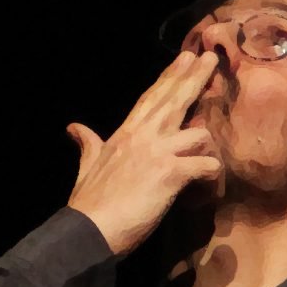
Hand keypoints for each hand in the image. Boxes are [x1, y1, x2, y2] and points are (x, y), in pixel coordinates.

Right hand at [66, 47, 224, 257]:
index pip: (151, 97)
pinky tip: (212, 179)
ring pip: (199, 133)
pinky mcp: (171, 175)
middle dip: (195, 78)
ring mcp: (159, 153)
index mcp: (125, 134)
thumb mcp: (86, 166)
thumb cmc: (88, 203)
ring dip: (208, 144)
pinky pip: (205, 166)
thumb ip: (87, 144)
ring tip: (211, 154)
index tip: (185, 57)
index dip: (170, 76)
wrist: (89, 229)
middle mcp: (144, 137)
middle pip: (175, 100)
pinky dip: (212, 173)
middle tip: (211, 59)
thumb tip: (74, 128)